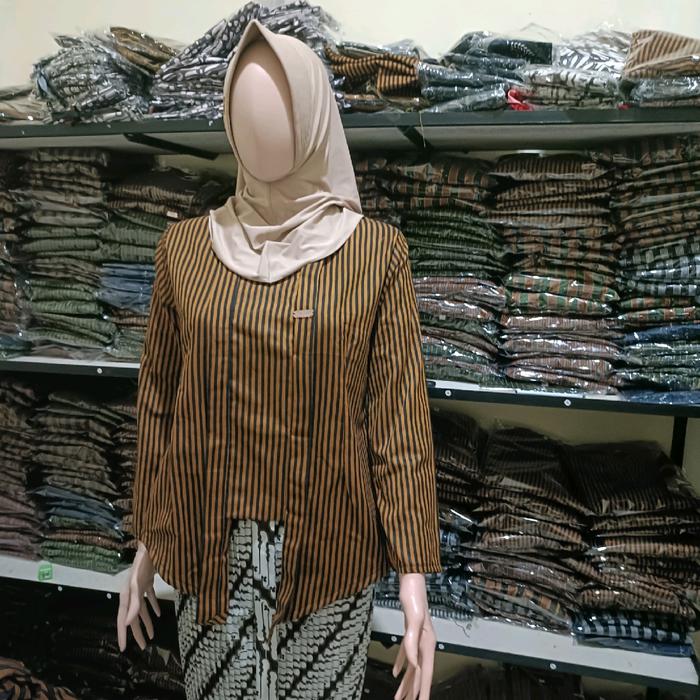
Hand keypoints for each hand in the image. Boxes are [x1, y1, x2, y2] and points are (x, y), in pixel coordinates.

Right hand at [117, 541, 161, 651]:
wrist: (152, 543)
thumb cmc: (144, 563)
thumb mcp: (138, 583)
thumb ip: (134, 602)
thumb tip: (127, 622)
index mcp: (126, 595)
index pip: (123, 619)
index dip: (123, 634)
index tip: (123, 649)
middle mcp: (131, 593)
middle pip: (133, 617)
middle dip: (137, 632)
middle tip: (143, 647)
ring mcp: (139, 587)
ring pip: (142, 609)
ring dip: (146, 622)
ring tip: (152, 636)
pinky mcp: (148, 581)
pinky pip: (150, 597)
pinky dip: (153, 606)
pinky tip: (159, 614)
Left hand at [392, 573, 435, 699]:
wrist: (410, 578)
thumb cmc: (413, 595)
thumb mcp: (412, 618)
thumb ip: (412, 641)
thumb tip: (413, 665)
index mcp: (427, 642)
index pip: (425, 672)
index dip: (423, 689)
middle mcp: (424, 642)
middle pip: (419, 673)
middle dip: (414, 690)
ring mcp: (417, 636)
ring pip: (412, 665)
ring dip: (406, 681)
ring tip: (399, 697)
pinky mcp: (409, 630)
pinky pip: (405, 653)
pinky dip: (400, 664)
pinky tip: (395, 673)